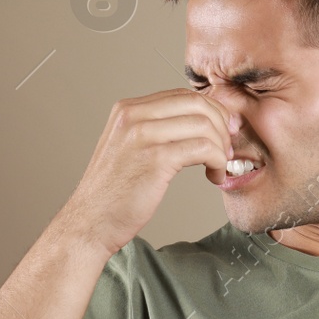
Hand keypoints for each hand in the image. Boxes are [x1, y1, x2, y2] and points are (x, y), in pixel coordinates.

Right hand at [57, 89, 236, 255]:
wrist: (90, 223)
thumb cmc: (113, 193)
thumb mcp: (128, 149)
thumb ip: (155, 131)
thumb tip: (198, 123)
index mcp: (127, 110)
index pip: (181, 95)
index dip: (210, 110)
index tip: (223, 130)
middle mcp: (133, 116)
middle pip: (196, 103)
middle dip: (221, 124)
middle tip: (227, 148)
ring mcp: (143, 136)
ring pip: (204, 124)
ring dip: (221, 147)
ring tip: (219, 166)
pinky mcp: (156, 159)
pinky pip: (204, 148)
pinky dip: (218, 161)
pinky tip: (214, 176)